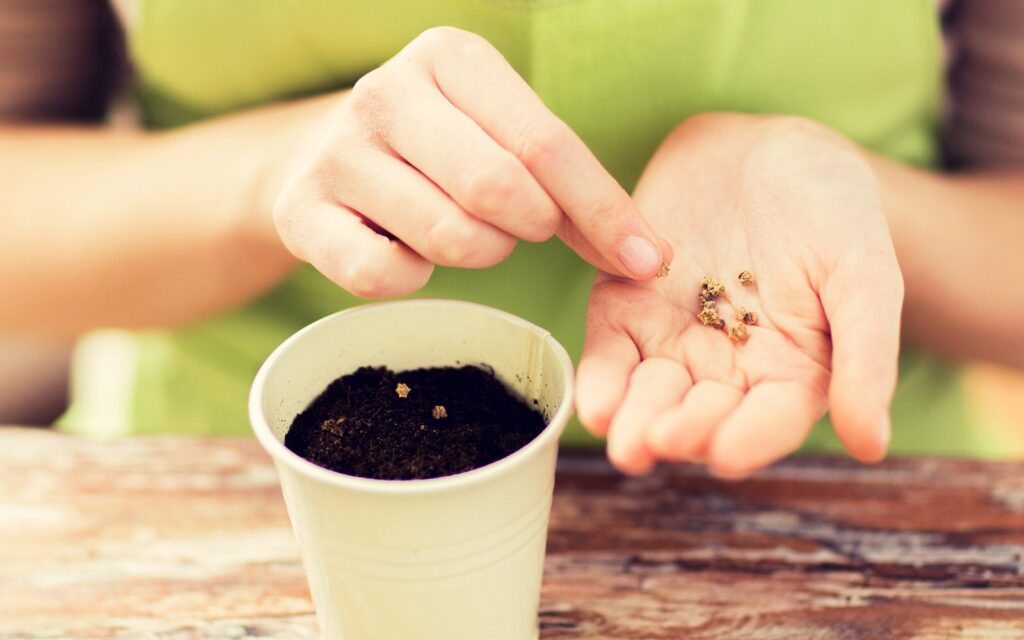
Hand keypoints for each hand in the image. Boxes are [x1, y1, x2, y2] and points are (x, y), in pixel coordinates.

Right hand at [272, 27, 669, 296]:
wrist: (319, 158)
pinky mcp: (300, 213)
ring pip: (449, 237)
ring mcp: (337, 152)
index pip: (546, 144)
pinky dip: (415, 279)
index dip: (604, 210)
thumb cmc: (438, 150)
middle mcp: (386, 92)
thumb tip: (648, 257)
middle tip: (519, 227)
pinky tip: (406, 251)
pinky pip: (387, 276)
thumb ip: (568, 184)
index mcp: (449, 57)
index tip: (649, 261)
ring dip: (478, 253)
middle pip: (498, 190)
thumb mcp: (501, 135)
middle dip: (529, 228)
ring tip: (462, 230)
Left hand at [577, 114, 903, 477]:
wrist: (768, 151)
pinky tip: (594, 404)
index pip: (770, 419)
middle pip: (700, 415)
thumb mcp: (864, 273)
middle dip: (679, 432)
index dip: (749, 439)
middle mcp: (727, 371)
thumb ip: (867, 354)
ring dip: (633, 418)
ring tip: (622, 438)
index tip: (726, 454)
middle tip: (658, 442)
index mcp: (790, 374)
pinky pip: (610, 348)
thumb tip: (871, 446)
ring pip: (649, 392)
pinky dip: (601, 376)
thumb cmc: (833, 213)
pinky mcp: (628, 308)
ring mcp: (672, 341)